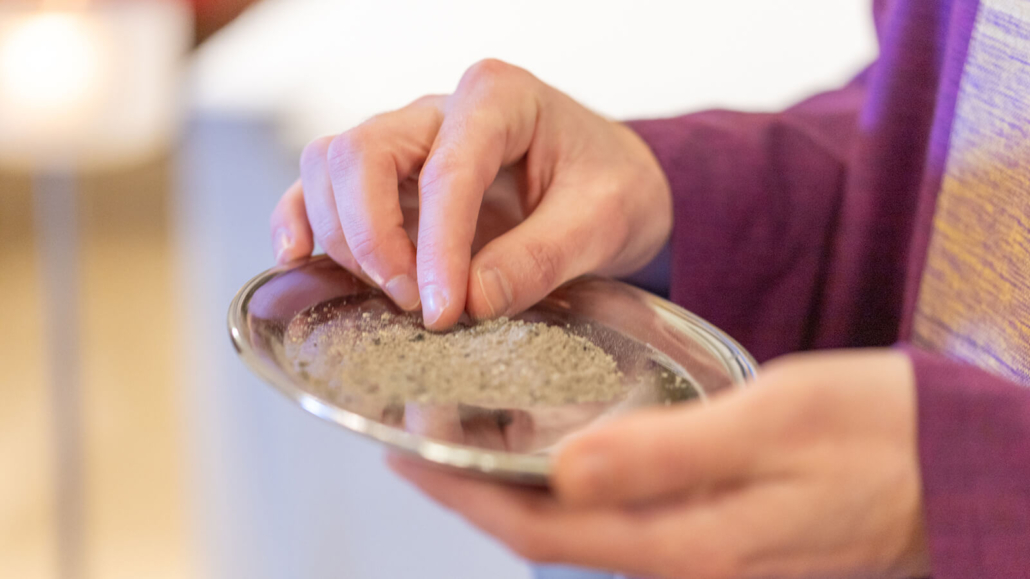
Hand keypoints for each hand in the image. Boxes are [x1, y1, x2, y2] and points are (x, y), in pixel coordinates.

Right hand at [269, 59, 671, 328]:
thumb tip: (471, 299)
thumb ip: (541, 257)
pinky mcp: (391, 176)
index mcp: (501, 98)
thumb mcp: (603, 221)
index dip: (437, 246)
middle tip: (412, 302)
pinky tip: (300, 259)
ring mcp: (409, 139)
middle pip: (364, 153)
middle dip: (374, 236)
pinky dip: (303, 219)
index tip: (443, 310)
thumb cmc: (613, 187)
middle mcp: (442, 110)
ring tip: (390, 295)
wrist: (614, 182)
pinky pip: (323, 184)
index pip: (448, 170)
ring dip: (343, 237)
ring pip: (332, 164)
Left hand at [390, 350, 929, 578]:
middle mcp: (685, 562)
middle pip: (550, 536)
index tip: (406, 456)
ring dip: (516, 495)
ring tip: (467, 448)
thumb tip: (565, 471)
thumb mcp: (777, 422)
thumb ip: (669, 454)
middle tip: (417, 445)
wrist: (960, 469)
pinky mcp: (721, 537)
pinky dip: (571, 492)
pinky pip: (621, 524)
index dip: (466, 494)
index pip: (544, 526)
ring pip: (581, 533)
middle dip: (475, 496)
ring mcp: (704, 556)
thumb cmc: (879, 435)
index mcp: (688, 541)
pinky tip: (557, 456)